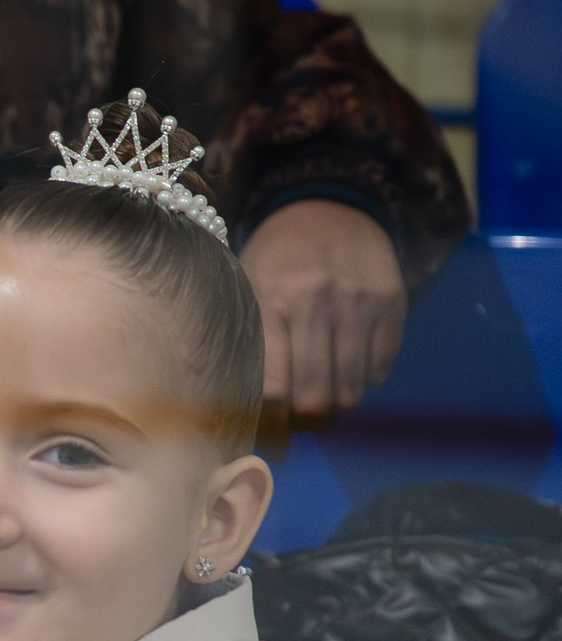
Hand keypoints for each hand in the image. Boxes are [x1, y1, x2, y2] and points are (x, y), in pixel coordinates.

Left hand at [240, 200, 405, 426]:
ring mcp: (359, 302)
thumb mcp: (247, 291)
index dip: (272, 422)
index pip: (273, 387)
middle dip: (306, 422)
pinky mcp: (393, 301)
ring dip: (338, 407)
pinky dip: (365, 379)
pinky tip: (350, 369)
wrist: (326, 205)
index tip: (269, 435)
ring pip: (352, 388)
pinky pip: (381, 366)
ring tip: (324, 404)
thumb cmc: (273, 258)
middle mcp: (316, 302)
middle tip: (300, 426)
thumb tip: (255, 412)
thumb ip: (252, 344)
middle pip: (315, 394)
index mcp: (270, 302)